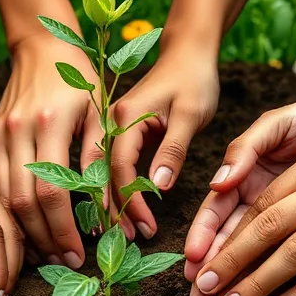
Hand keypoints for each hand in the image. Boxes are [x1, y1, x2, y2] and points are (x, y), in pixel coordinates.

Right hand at [0, 33, 101, 266]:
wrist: (42, 48)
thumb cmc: (81, 80)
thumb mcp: (101, 114)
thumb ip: (103, 161)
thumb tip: (108, 213)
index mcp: (49, 123)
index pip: (52, 192)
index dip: (65, 228)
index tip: (80, 253)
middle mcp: (17, 132)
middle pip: (23, 203)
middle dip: (45, 239)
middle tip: (66, 261)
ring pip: (5, 200)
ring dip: (27, 233)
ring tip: (51, 253)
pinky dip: (13, 213)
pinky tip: (32, 229)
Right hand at [108, 46, 219, 238]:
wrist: (188, 54)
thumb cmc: (194, 79)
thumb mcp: (190, 114)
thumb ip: (173, 150)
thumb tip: (157, 187)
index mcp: (126, 115)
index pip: (121, 167)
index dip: (130, 201)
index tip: (145, 227)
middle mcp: (110, 121)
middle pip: (103, 174)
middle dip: (113, 211)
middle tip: (127, 241)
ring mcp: (110, 126)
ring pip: (102, 173)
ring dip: (110, 205)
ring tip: (122, 235)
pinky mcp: (116, 132)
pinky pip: (108, 167)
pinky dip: (112, 190)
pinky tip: (117, 213)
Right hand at [184, 90, 295, 295]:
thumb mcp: (274, 124)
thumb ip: (245, 149)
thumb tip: (218, 182)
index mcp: (241, 179)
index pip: (215, 215)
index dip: (203, 239)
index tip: (194, 264)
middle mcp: (258, 203)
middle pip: (230, 245)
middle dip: (216, 276)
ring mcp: (286, 220)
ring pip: (260, 260)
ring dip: (244, 288)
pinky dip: (283, 286)